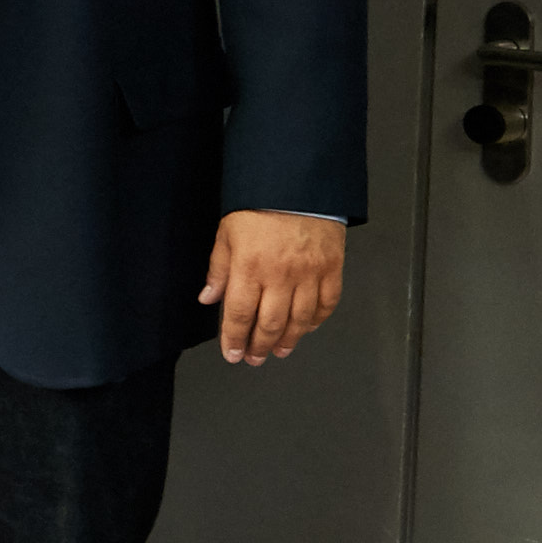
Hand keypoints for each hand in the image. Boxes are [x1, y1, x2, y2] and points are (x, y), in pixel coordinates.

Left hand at [199, 210, 345, 364]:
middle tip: (254, 358)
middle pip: (270, 323)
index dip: (235, 339)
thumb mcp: (227, 233)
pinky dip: (317, 320)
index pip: (240, 314)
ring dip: (288, 340)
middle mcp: (281, 275)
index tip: (232, 353)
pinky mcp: (332, 267)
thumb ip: (219, 269)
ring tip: (279, 351)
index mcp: (250, 267)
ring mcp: (310, 273)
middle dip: (260, 346)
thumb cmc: (259, 205)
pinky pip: (327, 302)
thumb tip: (209, 298)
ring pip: (300, 319)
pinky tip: (307, 328)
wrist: (298, 183)